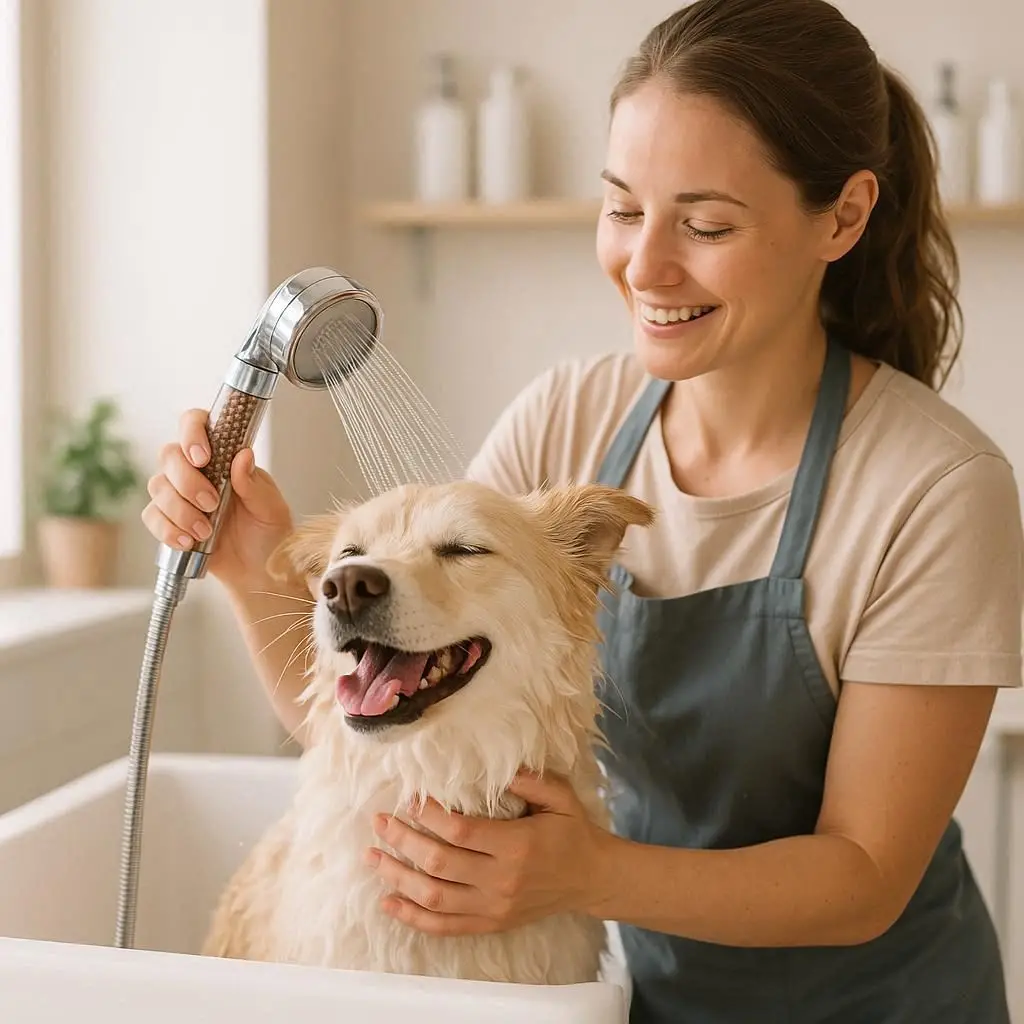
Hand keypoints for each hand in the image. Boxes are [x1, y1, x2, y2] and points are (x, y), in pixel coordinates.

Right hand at [141, 408, 293, 590]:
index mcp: (224, 456)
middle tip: (211, 503)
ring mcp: (179, 494)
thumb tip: (243, 456)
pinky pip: (152, 516)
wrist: (259, 570)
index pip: (196, 423)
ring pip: (157, 486)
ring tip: (205, 531)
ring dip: (180, 510)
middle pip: (169, 455)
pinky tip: (189, 541)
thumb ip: (256, 484)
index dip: (191, 432)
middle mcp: (197, 470)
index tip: (202, 457)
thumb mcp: (272, 509)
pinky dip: (168, 530)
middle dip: (186, 480)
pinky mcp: (168, 520)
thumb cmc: (270, 533)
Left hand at [366, 770, 612, 935]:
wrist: (591, 879)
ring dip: (397, 877)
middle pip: (438, 863)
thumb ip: (529, 780)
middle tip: (379, 821)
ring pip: (433, 897)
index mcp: (516, 846)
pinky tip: (389, 902)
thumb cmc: (572, 832)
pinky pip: (443, 926)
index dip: (430, 816)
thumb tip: (495, 766)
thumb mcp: (560, 797)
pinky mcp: (489, 924)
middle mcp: (500, 880)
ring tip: (373, 857)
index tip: (410, 800)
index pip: (460, 832)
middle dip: (402, 840)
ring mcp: (493, 907)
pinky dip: (412, 917)